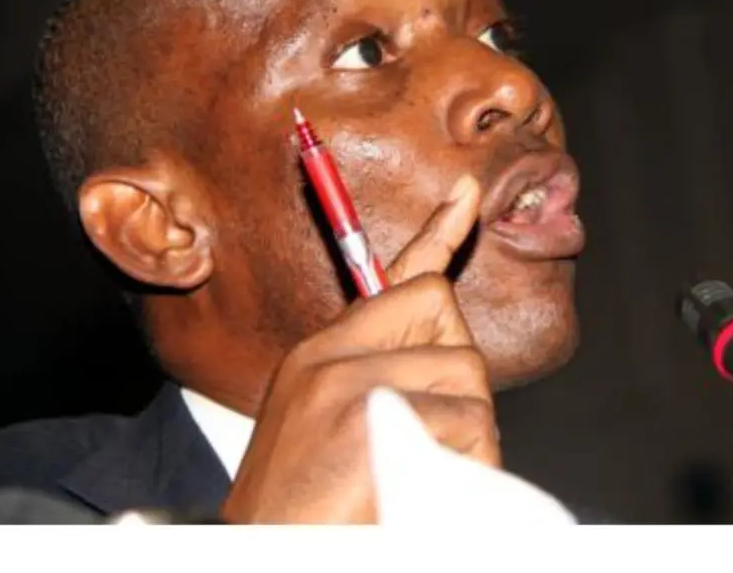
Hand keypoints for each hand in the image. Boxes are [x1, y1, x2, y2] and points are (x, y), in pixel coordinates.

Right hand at [221, 175, 495, 523]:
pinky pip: (473, 431)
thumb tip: (446, 350)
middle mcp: (333, 363)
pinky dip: (467, 469)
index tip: (468, 196)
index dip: (439, 235)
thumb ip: (381, 376)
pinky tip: (422, 492)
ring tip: (416, 476)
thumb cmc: (304, 508)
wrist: (259, 558)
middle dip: (460, 389)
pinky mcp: (378, 428)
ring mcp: (354, 392)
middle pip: (453, 333)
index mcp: (322, 357)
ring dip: (465, 440)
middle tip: (424, 441)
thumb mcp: (329, 427)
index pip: (397, 282)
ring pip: (470, 386)